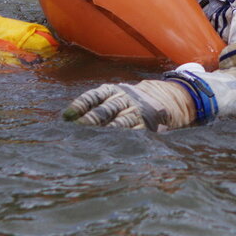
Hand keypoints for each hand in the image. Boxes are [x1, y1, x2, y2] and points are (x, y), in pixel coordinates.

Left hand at [63, 78, 197, 130]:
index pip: (93, 96)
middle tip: (76, 129)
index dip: (79, 105)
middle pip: (104, 110)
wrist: (168, 97)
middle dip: (89, 120)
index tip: (67, 116)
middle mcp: (124, 99)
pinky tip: (113, 145)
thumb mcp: (118, 94)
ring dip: (105, 131)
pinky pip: (135, 130)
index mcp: (113, 90)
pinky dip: (124, 137)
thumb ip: (97, 105)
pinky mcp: (147, 123)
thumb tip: (68, 118)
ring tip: (91, 140)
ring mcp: (137, 111)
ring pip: (119, 121)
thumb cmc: (132, 100)